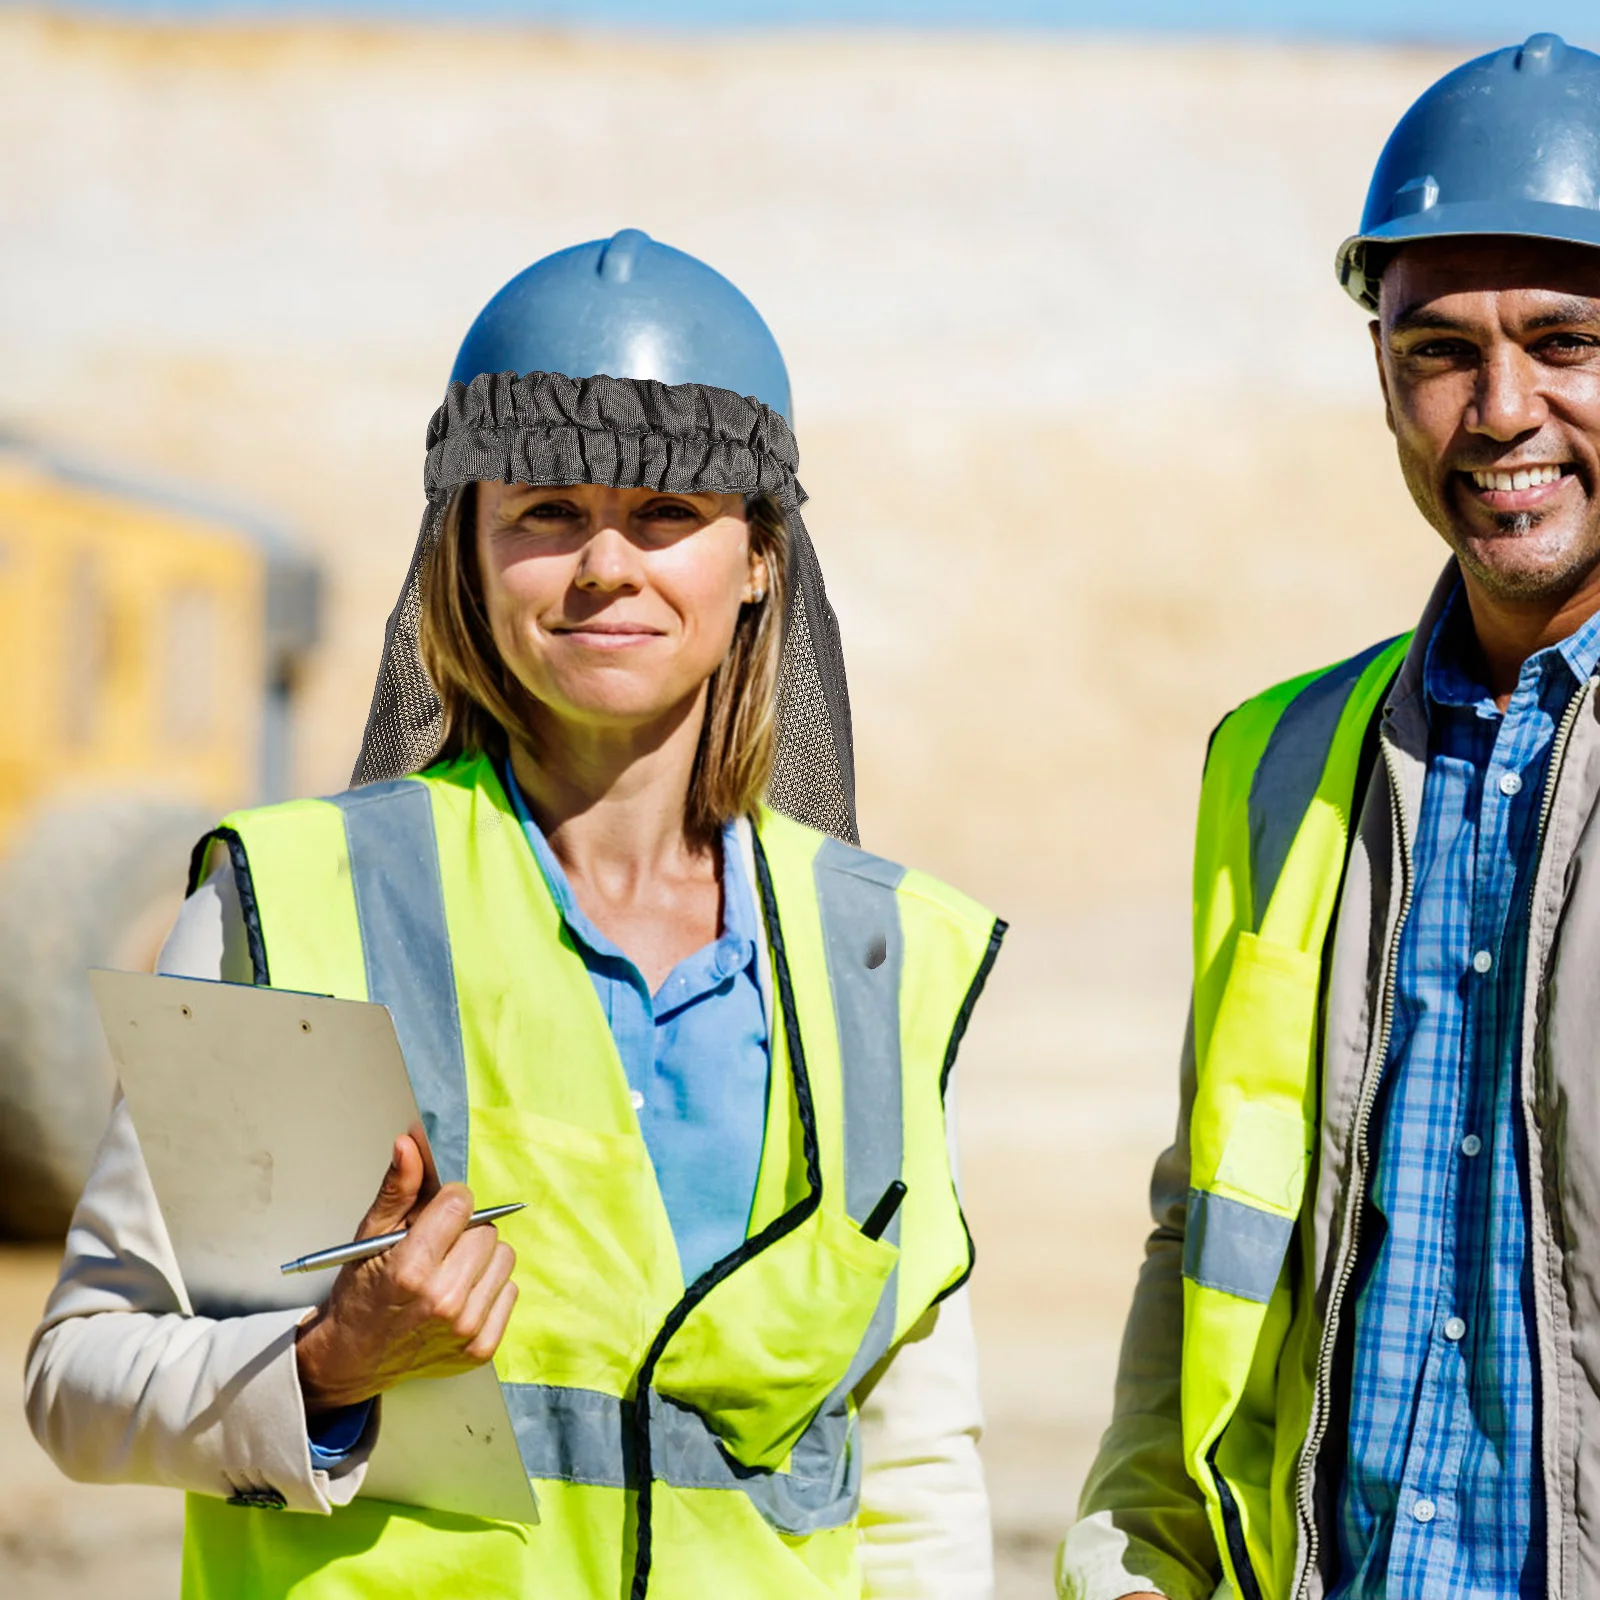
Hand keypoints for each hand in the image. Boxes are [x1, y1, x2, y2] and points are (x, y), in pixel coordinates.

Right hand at [294, 1134, 517, 1412]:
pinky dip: (489, 1289)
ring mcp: (464, 1329)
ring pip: (503, 1258)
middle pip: (486, 1231)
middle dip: (464, 1232)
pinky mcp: (480, 1348)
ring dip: (480, 1259)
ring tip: (449, 1272)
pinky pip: (510, 1291)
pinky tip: (460, 1297)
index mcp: (411, 1269)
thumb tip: (411, 1142)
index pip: (461, 1203)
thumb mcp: (370, 1236)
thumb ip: (397, 1188)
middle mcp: (442, 1301)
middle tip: (437, 1250)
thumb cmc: (362, 1293)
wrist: (355, 1358)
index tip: (434, 1217)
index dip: (448, 1204)